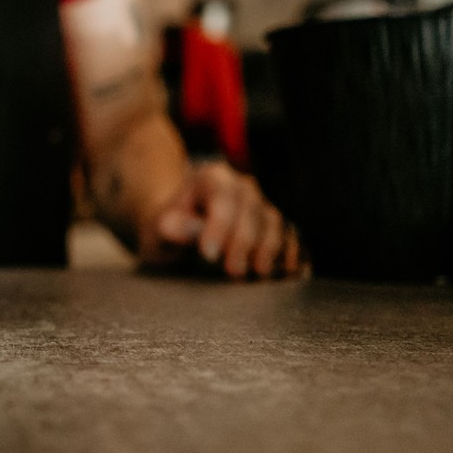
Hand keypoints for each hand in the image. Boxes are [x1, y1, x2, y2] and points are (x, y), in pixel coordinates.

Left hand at [140, 161, 300, 279]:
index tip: (207, 254)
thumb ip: (169, 227)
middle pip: (252, 209)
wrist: (184, 234)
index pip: (221, 197)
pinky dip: (294, 253)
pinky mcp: (278, 227)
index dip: (218, 226)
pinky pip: (292, 236)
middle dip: (244, 242)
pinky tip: (292, 272)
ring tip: (259, 274)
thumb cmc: (170, 231)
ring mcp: (264, 205)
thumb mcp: (158, 230)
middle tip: (233, 272)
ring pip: (276, 222)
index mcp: (212, 178)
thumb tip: (171, 225)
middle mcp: (244, 187)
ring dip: (270, 249)